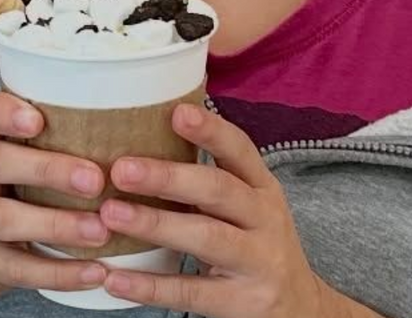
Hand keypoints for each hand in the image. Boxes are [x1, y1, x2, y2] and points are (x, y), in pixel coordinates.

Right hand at [0, 87, 114, 301]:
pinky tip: (96, 272)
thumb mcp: (13, 149)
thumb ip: (54, 131)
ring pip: (2, 219)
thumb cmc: (8, 182)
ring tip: (101, 230)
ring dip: (55, 224)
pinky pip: (16, 269)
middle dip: (44, 169)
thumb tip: (144, 113)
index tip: (37, 119)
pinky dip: (59, 273)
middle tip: (94, 179)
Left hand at [94, 103, 356, 316]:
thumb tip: (137, 140)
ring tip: (111, 214)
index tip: (176, 112)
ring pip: (207, 238)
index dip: (211, 130)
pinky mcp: (244, 304)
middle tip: (121, 169)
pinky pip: (193, 293)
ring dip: (156, 224)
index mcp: (261, 187)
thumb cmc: (254, 244)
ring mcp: (259, 263)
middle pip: (219, 191)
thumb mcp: (246, 206)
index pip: (240, 150)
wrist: (300, 310)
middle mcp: (265, 220)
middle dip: (169, 178)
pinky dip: (152, 286)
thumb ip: (207, 179)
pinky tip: (116, 278)